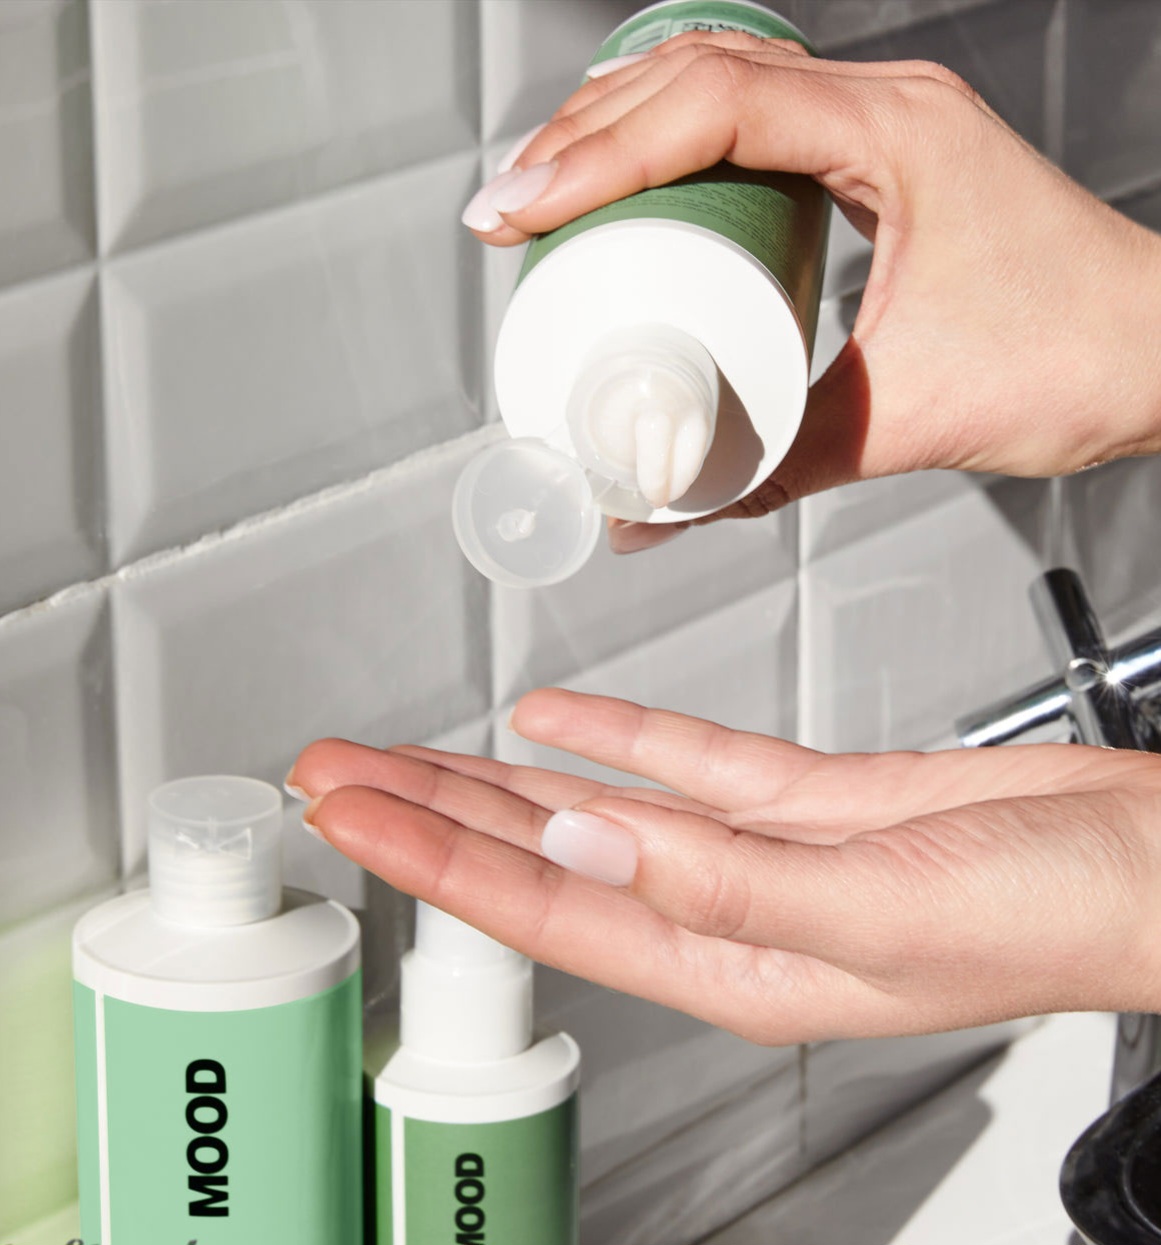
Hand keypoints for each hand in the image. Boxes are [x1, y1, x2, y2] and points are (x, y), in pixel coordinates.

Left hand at [289, 689, 1160, 1043]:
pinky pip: (684, 765)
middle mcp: (724, 913)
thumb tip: (582, 840)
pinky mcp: (802, 803)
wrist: (1149, 867)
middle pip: (543, 858)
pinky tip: (552, 722)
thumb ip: (721, 876)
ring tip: (408, 753)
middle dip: (428, 815)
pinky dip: (615, 738)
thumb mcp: (875, 904)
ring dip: (498, 778)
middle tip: (335, 774)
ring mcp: (759, 854)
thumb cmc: (1054, 914)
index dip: (432, 855)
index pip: (542, 903)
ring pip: (595, 809)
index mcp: (731, 960)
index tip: (349, 811)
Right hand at [464, 33, 1160, 544]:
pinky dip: (677, 133)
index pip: (711, 108)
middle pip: (697, 73)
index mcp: (894, 135)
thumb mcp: (903, 419)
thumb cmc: (1078, 359)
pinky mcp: (879, 154)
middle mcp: (885, 104)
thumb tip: (654, 518)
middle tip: (509, 206)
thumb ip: (767, 470)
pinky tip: (635, 170)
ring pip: (721, 79)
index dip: (595, 156)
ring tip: (547, 185)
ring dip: (622, 122)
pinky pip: (755, 114)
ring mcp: (882, 120)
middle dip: (583, 134)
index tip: (518, 211)